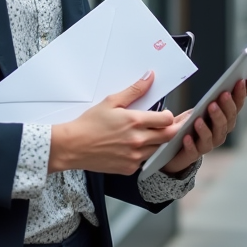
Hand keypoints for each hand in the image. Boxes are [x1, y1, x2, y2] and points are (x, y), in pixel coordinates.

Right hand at [49, 71, 183, 174]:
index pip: (168, 120)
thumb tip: (149, 78)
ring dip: (158, 141)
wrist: (73, 146)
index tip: (166, 114)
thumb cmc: (89, 124)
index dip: (170, 116)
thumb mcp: (111, 102)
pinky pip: (145, 160)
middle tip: (171, 125)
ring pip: (158, 149)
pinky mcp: (129, 168)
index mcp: (135, 122)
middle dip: (173, 129)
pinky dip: (144, 153)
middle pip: (169, 136)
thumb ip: (134, 90)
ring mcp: (134, 157)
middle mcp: (138, 141)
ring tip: (148, 134)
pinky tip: (134, 146)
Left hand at [160, 63, 246, 175]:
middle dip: (226, 107)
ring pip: (213, 134)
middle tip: (223, 95)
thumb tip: (236, 77)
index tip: (241, 80)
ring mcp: (209, 143)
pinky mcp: (193, 153)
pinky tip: (187, 136)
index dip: (242, 92)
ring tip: (203, 113)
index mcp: (227, 116)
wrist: (176, 146)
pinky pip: (194, 149)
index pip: (238, 102)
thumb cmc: (194, 121)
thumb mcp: (205, 103)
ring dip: (210, 124)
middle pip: (228, 119)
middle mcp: (221, 131)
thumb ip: (219, 93)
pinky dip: (191, 143)